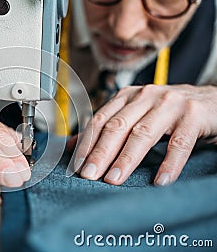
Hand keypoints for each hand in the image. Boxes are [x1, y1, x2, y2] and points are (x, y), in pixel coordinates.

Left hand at [71, 84, 216, 185]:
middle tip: (89, 175)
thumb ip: (108, 128)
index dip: (86, 143)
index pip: (100, 120)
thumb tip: (73, 145)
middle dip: (100, 153)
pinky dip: (168, 163)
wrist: (212, 102)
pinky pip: (178, 143)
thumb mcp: (137, 115)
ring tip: (114, 179)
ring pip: (142, 133)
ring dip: (126, 159)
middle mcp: (146, 96)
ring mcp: (170, 104)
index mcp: (128, 96)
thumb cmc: (170, 113)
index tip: (76, 164)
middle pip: (117, 126)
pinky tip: (159, 180)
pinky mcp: (193, 115)